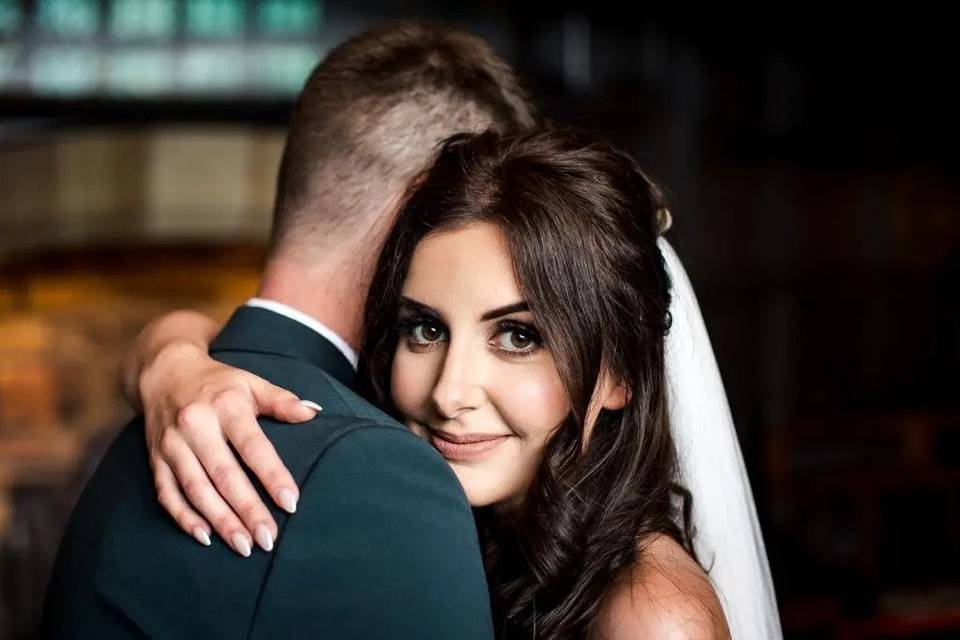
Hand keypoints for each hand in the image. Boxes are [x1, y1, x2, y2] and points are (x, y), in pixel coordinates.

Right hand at [140, 341, 316, 555]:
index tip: (291, 503)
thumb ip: (282, 400)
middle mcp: (196, 426)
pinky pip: (167, 494)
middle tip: (268, 539)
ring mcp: (172, 445)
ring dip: (220, 521)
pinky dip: (184, 517)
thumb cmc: (218, 383)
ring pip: (196, 489)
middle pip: (224, 474)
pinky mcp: (155, 459)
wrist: (163, 373)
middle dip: (247, 510)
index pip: (253, 446)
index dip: (272, 475)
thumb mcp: (251, 383)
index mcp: (225, 406)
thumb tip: (314, 413)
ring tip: (243, 546)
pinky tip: (205, 537)